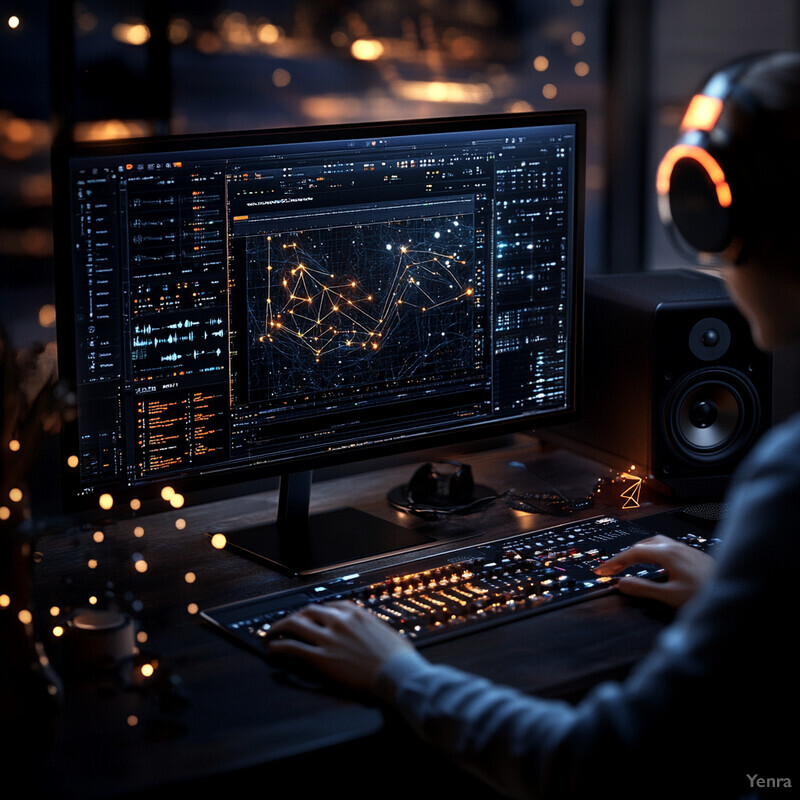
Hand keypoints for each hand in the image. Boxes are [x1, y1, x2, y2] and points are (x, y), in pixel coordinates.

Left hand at [266, 600, 415, 694]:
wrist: (398, 674)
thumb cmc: (399, 658)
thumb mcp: (386, 632)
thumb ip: (372, 628)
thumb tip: (371, 633)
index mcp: (356, 613)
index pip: (330, 605)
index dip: (317, 612)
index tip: (312, 616)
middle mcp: (340, 621)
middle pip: (309, 611)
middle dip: (296, 616)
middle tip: (289, 623)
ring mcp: (329, 638)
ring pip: (296, 625)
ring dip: (280, 627)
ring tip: (271, 632)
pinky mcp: (321, 658)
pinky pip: (293, 647)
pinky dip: (280, 646)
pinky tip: (273, 648)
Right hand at [593, 535, 715, 608]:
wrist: (735, 591)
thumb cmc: (706, 595)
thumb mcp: (670, 596)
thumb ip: (643, 589)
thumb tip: (622, 583)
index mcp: (668, 554)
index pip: (633, 553)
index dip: (615, 562)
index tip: (602, 570)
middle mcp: (676, 547)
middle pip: (643, 544)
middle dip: (625, 555)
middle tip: (613, 568)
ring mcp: (686, 550)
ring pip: (656, 543)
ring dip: (639, 552)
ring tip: (630, 563)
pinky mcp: (693, 556)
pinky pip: (666, 548)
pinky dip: (652, 554)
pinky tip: (656, 565)